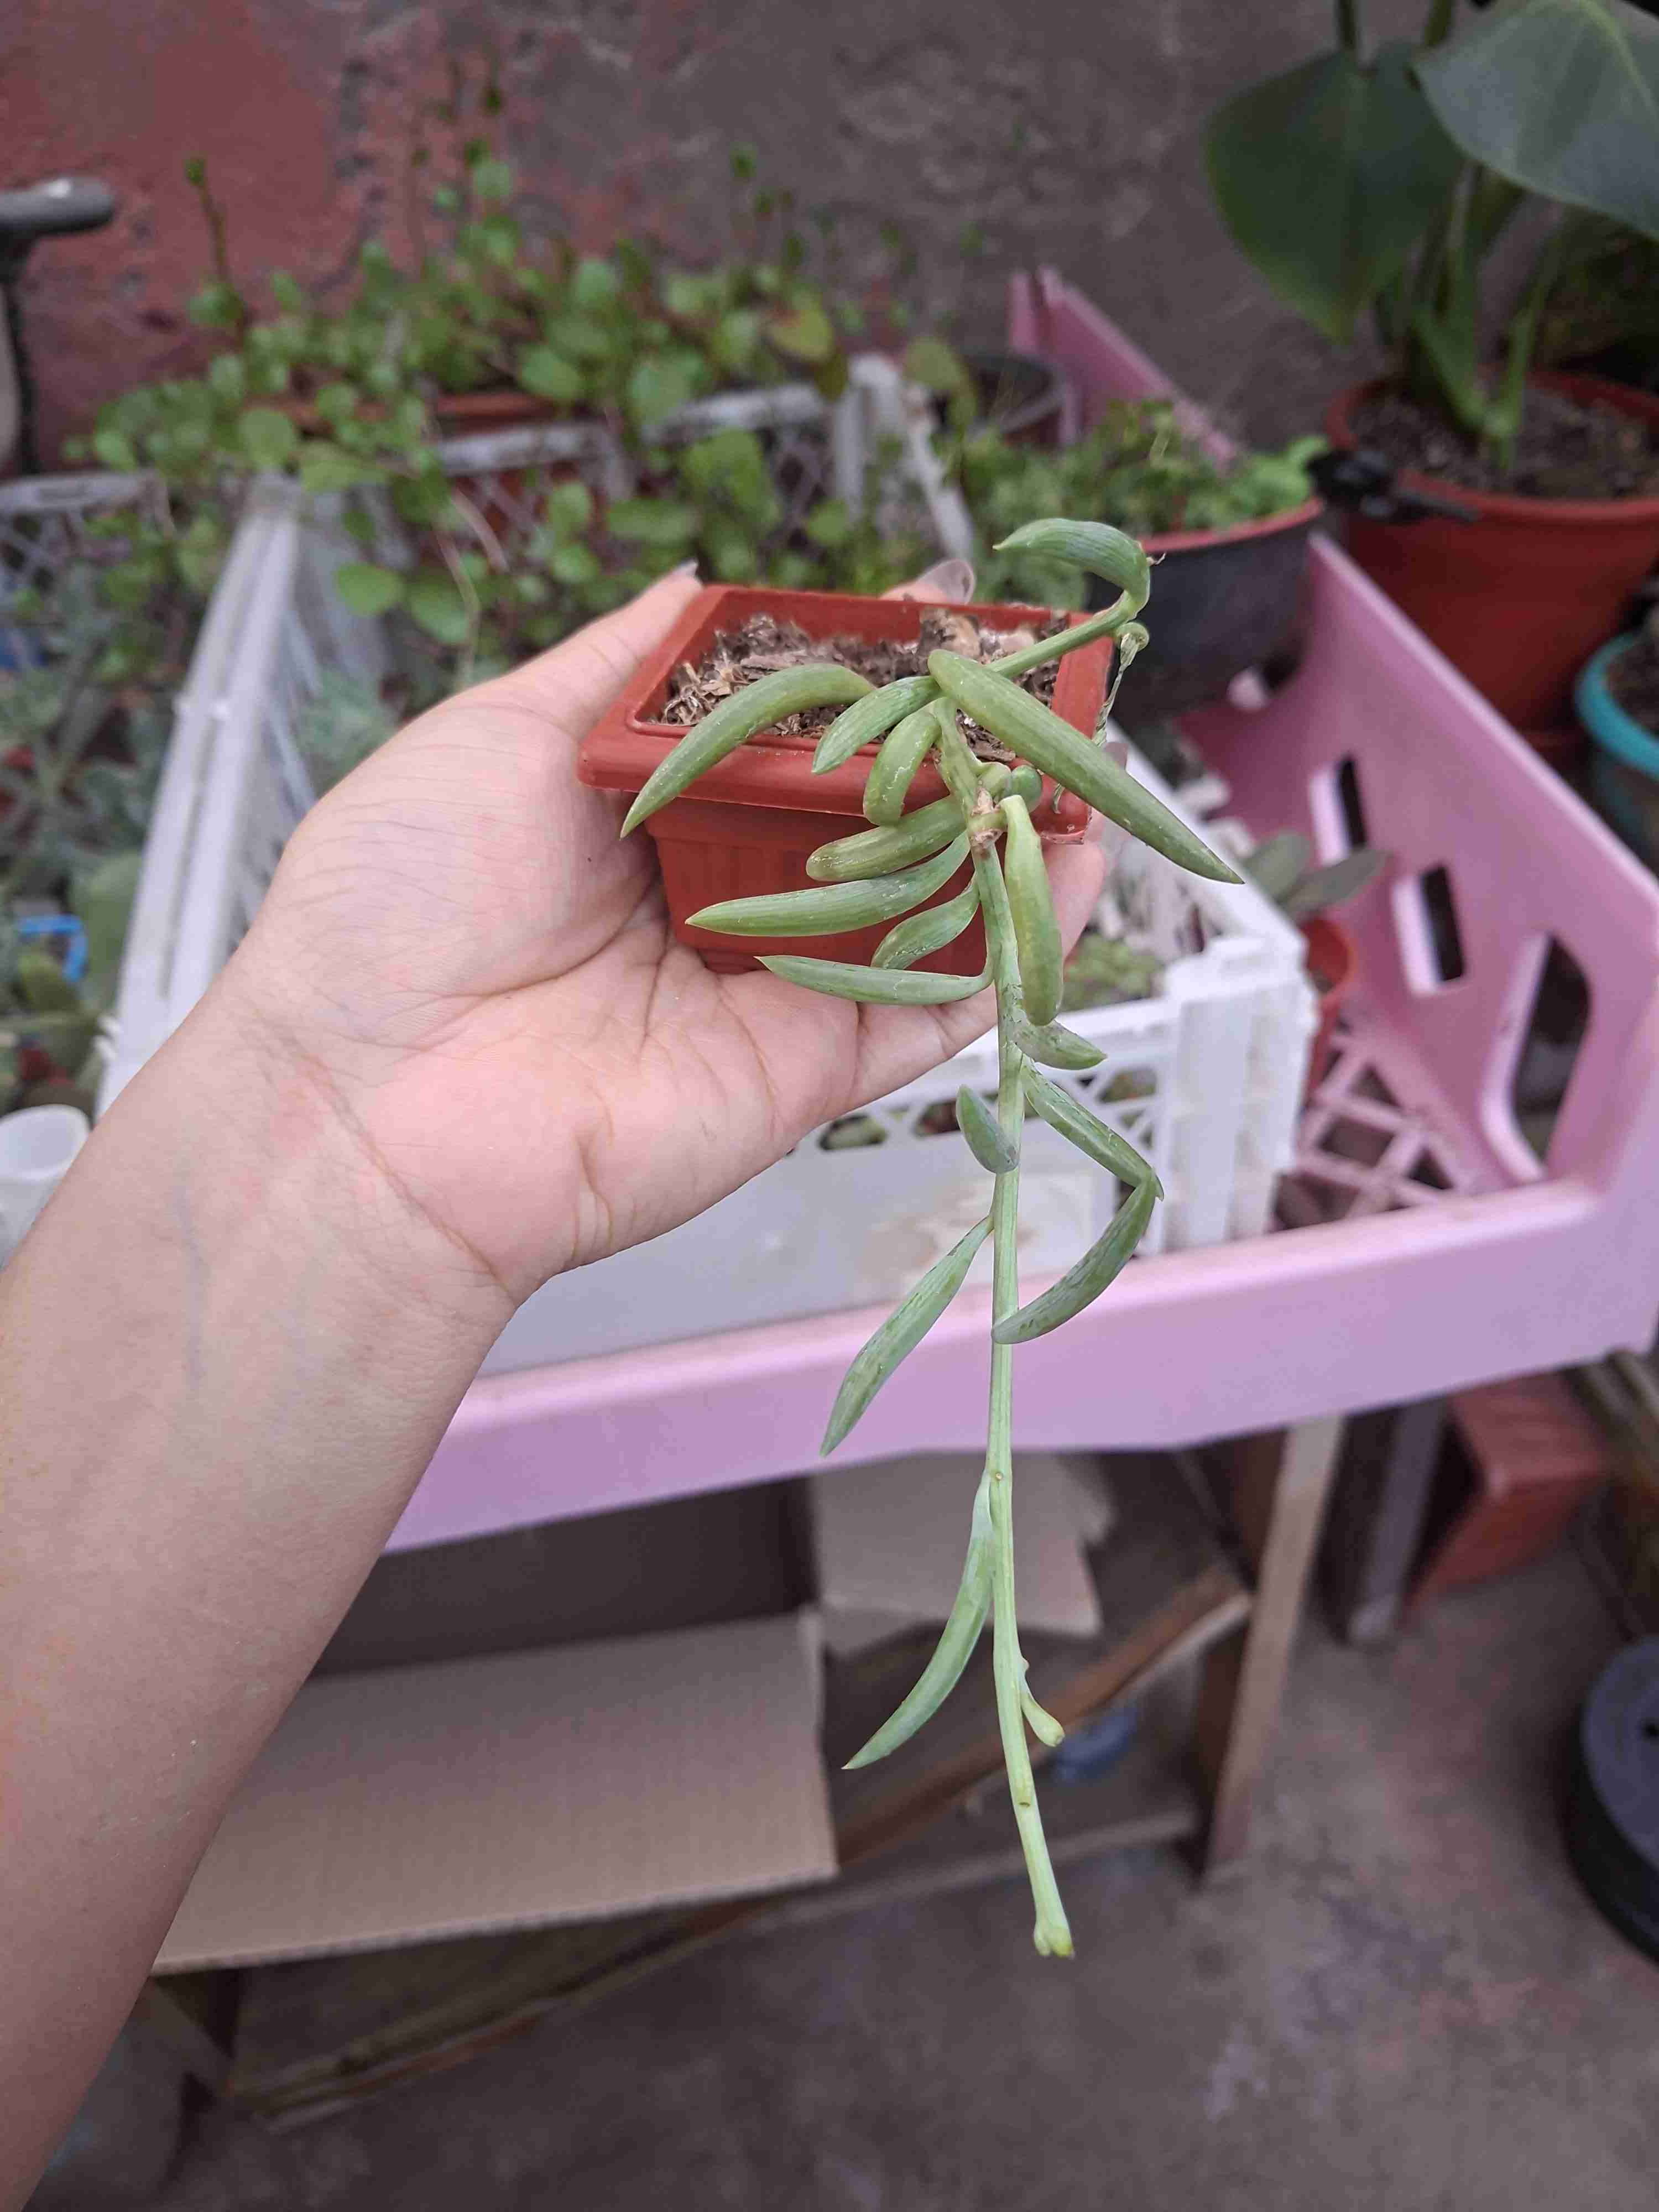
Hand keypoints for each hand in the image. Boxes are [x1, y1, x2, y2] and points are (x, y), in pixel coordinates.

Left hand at [218, 566, 1107, 1307]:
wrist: (369, 1105)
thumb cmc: (397, 905)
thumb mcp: (497, 735)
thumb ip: (617, 668)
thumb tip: (695, 585)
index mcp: (651, 815)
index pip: (791, 729)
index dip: (867, 668)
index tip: (939, 604)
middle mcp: (721, 895)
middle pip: (868, 811)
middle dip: (958, 742)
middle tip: (1039, 671)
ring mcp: (772, 985)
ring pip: (920, 903)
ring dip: (1006, 831)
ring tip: (1088, 752)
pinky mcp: (807, 1071)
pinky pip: (931, 1007)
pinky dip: (1013, 949)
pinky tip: (1079, 870)